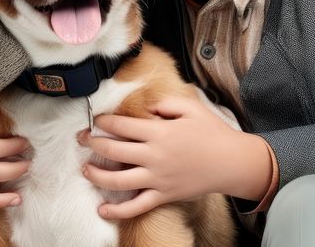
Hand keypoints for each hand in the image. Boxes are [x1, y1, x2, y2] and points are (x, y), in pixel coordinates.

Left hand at [78, 96, 270, 219]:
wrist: (232, 162)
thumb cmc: (212, 132)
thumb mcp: (190, 107)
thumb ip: (164, 102)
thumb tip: (145, 107)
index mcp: (160, 131)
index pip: (122, 125)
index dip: (104, 121)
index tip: (96, 119)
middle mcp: (155, 155)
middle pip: (114, 150)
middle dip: (93, 143)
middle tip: (82, 139)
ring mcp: (158, 178)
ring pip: (118, 180)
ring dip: (97, 175)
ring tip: (85, 170)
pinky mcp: (163, 195)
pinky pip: (136, 207)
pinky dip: (117, 211)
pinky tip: (102, 210)